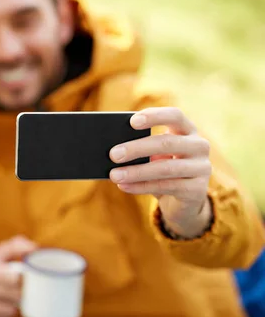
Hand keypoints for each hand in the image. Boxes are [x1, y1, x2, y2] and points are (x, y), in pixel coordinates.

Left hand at [109, 107, 212, 237]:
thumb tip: (114, 150)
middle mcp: (199, 146)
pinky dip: (141, 186)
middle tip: (113, 154)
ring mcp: (202, 168)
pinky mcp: (198, 189)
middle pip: (166, 143)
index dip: (155, 116)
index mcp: (187, 130)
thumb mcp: (152, 156)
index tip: (132, 121)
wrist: (182, 200)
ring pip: (165, 168)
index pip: (175, 115)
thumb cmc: (161, 170)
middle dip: (137, 148)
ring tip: (114, 175)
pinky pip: (166, 187)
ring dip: (136, 172)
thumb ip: (140, 150)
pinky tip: (124, 186)